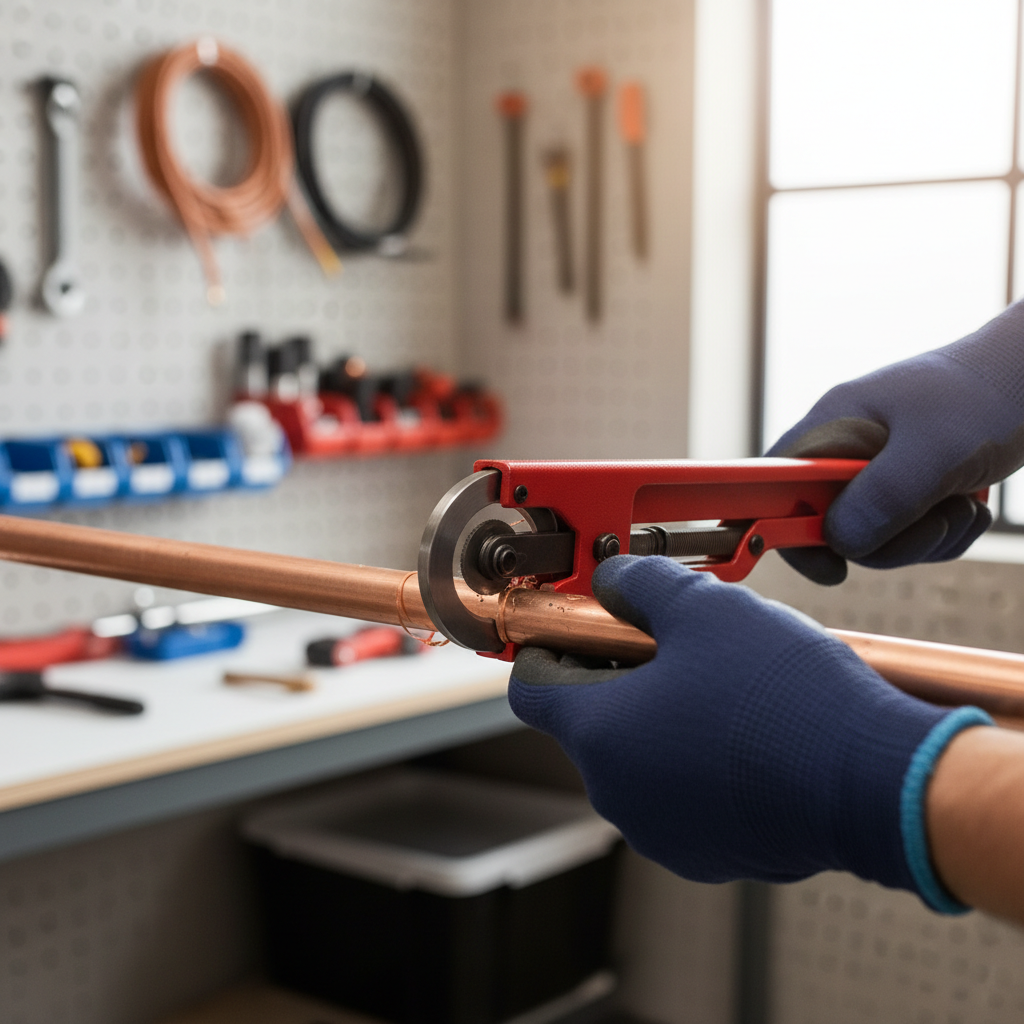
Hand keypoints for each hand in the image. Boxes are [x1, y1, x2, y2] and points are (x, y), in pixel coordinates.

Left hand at [509, 555, 990, 910]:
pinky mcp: (710, 851)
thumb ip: (641, 584)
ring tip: (715, 684)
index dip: (547, 649)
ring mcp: (663, 830)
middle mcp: (619, 793)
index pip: (532, 688)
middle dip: (618, 677)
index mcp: (600, 735)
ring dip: (661, 719)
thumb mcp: (704, 609)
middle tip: (666, 643)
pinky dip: (696, 760)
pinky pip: (681, 793)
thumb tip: (615, 579)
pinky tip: (742, 730)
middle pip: (591, 720)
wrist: (875, 781)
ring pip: (640, 756)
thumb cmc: (786, 698)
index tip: (572, 631)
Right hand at [766, 301, 1023, 584]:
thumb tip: (840, 542)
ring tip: (961, 506)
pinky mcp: (910, 485)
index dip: (783, 526)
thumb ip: (882, 497)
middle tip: (931, 523)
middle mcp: (846, 448)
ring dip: (923, 539)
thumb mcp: (933, 450)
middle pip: (830, 523)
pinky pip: (907, 534)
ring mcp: (878, 468)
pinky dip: (942, 533)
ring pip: (874, 536)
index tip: (829, 564)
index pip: (775, 483)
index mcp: (834, 425)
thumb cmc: (985, 396)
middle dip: (886, 540)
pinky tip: (969, 506)